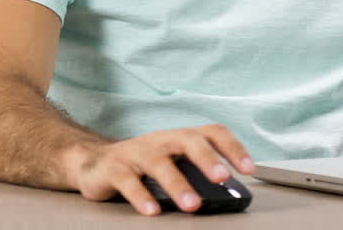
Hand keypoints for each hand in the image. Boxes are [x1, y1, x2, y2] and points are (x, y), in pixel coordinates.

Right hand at [65, 124, 253, 215]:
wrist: (94, 162)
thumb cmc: (143, 165)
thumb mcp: (172, 164)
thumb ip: (196, 175)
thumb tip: (228, 195)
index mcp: (179, 138)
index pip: (211, 132)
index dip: (232, 147)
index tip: (248, 168)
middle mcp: (160, 140)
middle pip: (187, 140)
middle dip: (207, 158)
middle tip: (222, 178)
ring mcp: (136, 153)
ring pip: (158, 162)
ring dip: (177, 183)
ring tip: (192, 204)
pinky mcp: (113, 168)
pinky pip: (127, 181)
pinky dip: (140, 196)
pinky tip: (152, 210)